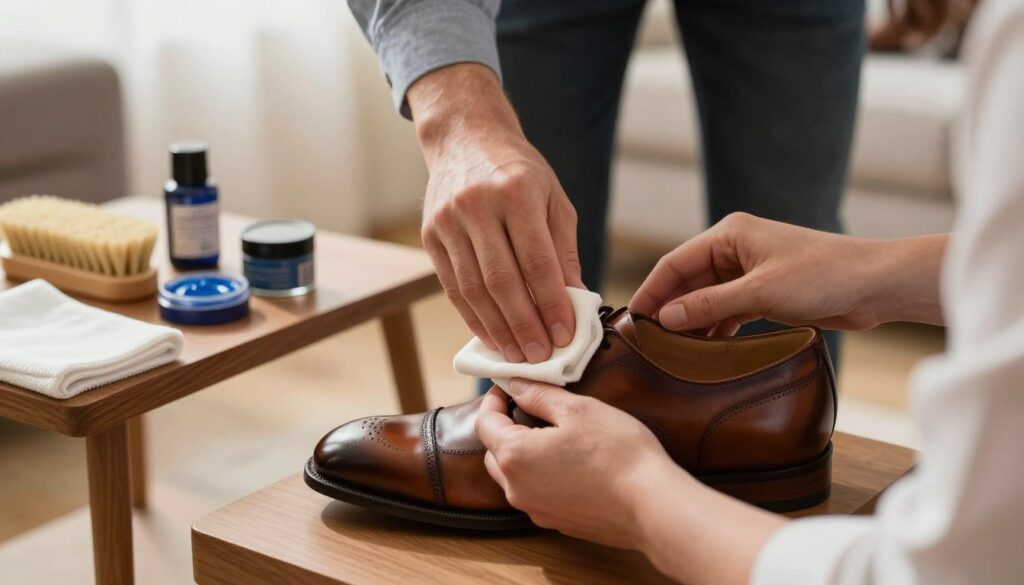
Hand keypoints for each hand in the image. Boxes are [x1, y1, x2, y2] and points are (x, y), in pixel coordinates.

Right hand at [409, 64, 583, 363]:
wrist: (465, 136)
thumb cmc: (519, 169)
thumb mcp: (554, 197)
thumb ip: (563, 249)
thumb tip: (573, 299)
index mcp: (516, 192)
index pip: (537, 262)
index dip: (551, 304)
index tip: (564, 336)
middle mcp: (477, 206)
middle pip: (502, 281)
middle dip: (524, 326)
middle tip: (541, 357)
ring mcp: (448, 221)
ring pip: (474, 289)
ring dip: (497, 329)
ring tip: (518, 356)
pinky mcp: (430, 235)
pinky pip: (453, 286)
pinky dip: (473, 317)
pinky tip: (491, 336)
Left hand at [477, 379, 787, 584]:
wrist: (652, 504)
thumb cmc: (617, 452)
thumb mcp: (577, 409)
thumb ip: (539, 395)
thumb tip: (515, 385)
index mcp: (515, 456)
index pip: (485, 424)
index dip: (493, 401)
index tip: (506, 387)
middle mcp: (517, 489)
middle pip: (494, 453)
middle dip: (504, 428)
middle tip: (527, 407)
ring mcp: (536, 510)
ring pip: (513, 477)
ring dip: (521, 454)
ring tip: (549, 433)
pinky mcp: (558, 522)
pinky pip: (536, 494)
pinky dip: (540, 476)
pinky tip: (568, 463)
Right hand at [629, 212, 946, 335]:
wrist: (875, 285)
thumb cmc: (823, 275)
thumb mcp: (760, 292)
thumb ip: (709, 305)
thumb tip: (666, 318)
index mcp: (729, 235)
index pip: (675, 263)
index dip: (651, 291)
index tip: (632, 318)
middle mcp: (735, 249)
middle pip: (688, 282)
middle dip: (669, 309)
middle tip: (646, 341)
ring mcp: (750, 271)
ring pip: (707, 299)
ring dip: (691, 322)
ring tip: (671, 351)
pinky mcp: (765, 293)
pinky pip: (728, 310)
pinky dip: (715, 328)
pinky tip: (704, 350)